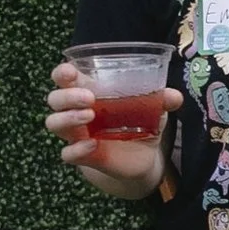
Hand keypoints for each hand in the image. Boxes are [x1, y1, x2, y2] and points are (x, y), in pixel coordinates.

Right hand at [44, 62, 177, 189]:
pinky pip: (68, 153)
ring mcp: (77, 134)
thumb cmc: (138, 123)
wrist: (142, 157)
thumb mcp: (152, 109)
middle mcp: (76, 112)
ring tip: (89, 116)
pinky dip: (76, 149)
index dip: (62, 73)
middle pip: (55, 99)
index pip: (64, 78)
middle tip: (89, 98)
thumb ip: (160, 100)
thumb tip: (174, 96)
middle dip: (67, 96)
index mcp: (88, 92)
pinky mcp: (83, 156)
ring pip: (54, 123)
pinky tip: (92, 145)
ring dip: (68, 118)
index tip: (69, 72)